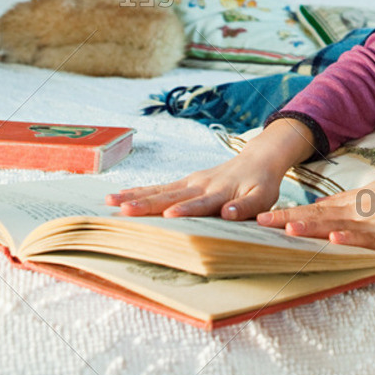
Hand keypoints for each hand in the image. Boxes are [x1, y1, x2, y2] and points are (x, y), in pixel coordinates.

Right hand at [105, 119, 314, 219]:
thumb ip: (247, 207)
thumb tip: (229, 214)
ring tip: (110, 202)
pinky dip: (138, 191)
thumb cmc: (261, 184)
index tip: (169, 215)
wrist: (258, 159)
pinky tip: (119, 196)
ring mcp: (190, 182)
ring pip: (159, 190)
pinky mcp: (184, 182)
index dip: (186, 209)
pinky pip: (159, 187)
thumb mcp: (263, 197)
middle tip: (123, 210)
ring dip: (135, 196)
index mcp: (220, 192)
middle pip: (171, 196)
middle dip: (146, 203)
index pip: (201, 203)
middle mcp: (201, 185)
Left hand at [256, 177, 374, 257]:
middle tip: (261, 222)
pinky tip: (335, 240)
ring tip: (288, 229)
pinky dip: (351, 239)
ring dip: (313, 227)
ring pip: (337, 225)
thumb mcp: (369, 199)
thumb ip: (343, 204)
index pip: (313, 209)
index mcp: (350, 204)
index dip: (288, 213)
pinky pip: (367, 239)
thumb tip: (316, 207)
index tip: (261, 217)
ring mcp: (372, 223)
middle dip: (288, 219)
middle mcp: (356, 211)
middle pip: (317, 215)